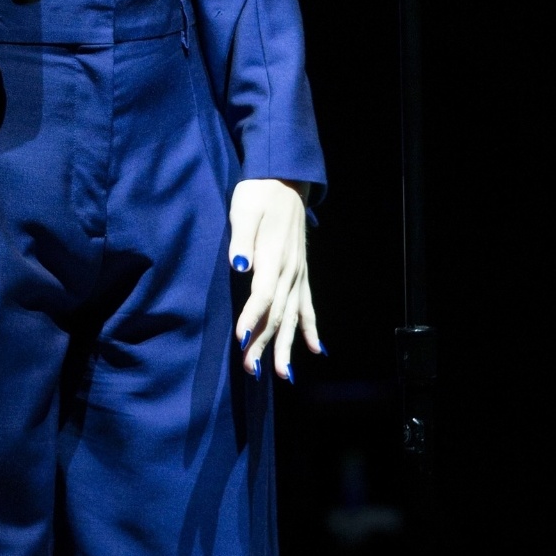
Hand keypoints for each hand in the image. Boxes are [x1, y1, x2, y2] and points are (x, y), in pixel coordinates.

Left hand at [229, 178, 320, 382]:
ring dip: (287, 345)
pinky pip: (308, 306)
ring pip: (292, 316)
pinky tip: (315, 350)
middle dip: (264, 343)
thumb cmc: (257, 194)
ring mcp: (297, 273)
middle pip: (277, 313)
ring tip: (284, 375)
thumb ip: (242, 238)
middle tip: (252, 371)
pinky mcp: (301, 272)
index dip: (252, 318)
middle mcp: (289, 270)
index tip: (241, 340)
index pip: (263, 294)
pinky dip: (310, 328)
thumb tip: (240, 264)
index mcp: (273, 256)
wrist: (283, 180)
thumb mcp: (244, 210)